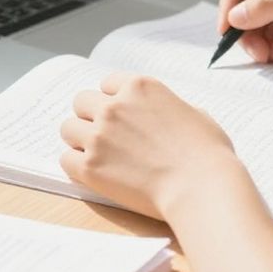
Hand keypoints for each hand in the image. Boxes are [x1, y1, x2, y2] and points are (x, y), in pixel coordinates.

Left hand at [59, 72, 243, 219]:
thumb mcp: (195, 114)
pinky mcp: (90, 167)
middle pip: (81, 102)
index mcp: (140, 87)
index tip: (119, 116)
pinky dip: (77, 166)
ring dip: (80, 140)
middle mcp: (114, 106)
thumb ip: (169, 107)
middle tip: (106, 136)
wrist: (201, 188)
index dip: (112, 100)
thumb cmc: (207, 154)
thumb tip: (162, 115)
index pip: (107, 84)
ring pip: (68, 128)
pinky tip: (95, 173)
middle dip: (91, 117)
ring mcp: (99, 136)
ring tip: (98, 156)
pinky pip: (65, 159)